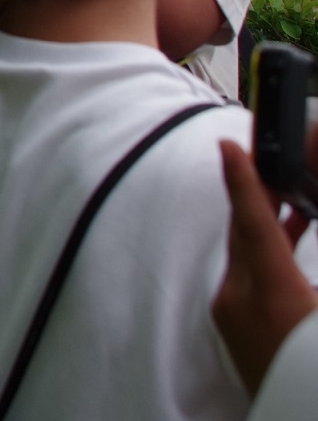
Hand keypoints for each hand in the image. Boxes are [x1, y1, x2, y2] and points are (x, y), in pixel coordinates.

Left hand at [212, 139, 316, 395]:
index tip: (230, 146)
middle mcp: (242, 302)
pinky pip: (244, 274)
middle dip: (256, 194)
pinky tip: (284, 240)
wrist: (298, 412)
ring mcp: (232, 317)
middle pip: (244, 232)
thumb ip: (313, 263)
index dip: (242, 180)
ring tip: (289, 194)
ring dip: (263, 222)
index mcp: (273, 296)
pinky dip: (262, 251)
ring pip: (244, 253)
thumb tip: (302, 221)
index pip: (254, 224)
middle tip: (270, 159)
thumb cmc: (312, 368)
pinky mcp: (233, 328)